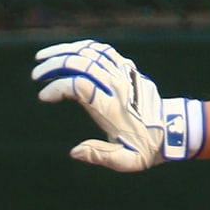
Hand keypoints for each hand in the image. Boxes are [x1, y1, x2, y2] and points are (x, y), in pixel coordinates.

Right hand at [32, 39, 205, 171]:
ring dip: (64, 52)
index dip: (58, 88)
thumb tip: (75, 152)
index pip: (80, 87)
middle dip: (54, 65)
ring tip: (42, 58)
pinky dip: (81, 47)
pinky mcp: (128, 68)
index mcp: (113, 108)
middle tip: (36, 75)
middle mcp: (118, 86)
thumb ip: (100, 156)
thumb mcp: (126, 161)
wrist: (173, 130)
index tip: (43, 96)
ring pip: (91, 52)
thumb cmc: (145, 148)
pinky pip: (102, 50)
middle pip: (82, 63)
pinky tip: (67, 52)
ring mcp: (124, 74)